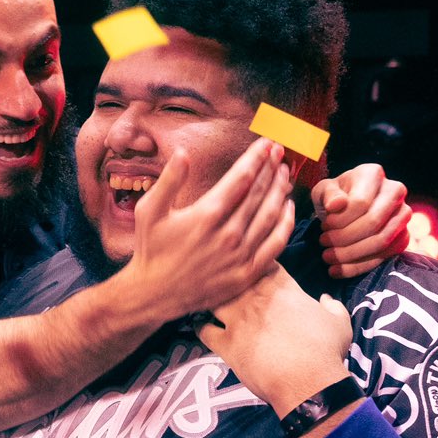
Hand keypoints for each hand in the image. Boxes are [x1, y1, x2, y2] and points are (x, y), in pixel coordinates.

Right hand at [124, 138, 294, 320]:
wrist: (154, 294)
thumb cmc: (151, 249)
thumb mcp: (149, 211)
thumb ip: (168, 181)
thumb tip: (184, 153)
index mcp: (206, 215)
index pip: (242, 177)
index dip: (257, 157)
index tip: (266, 143)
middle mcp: (228, 234)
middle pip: (260, 192)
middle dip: (271, 168)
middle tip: (279, 151)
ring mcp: (240, 256)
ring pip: (271, 215)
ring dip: (281, 190)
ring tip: (284, 173)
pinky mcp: (247, 273)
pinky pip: (275, 244)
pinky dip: (286, 223)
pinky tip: (288, 207)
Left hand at [197, 265, 352, 418]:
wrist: (309, 381)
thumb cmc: (326, 351)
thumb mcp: (339, 322)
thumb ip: (331, 306)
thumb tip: (325, 299)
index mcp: (282, 288)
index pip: (262, 261)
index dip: (255, 261)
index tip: (252, 266)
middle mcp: (255, 299)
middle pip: (232, 275)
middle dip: (227, 275)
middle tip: (223, 280)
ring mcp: (238, 320)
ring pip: (212, 298)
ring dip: (210, 299)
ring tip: (207, 301)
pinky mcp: (226, 344)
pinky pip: (203, 330)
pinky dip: (201, 328)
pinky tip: (203, 329)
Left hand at [315, 164, 409, 278]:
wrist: (346, 209)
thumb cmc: (334, 197)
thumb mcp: (323, 191)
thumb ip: (328, 195)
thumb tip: (336, 205)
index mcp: (373, 174)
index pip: (360, 203)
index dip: (339, 220)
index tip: (323, 227)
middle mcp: (395, 191)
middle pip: (373, 223)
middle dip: (344, 239)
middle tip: (324, 245)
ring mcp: (403, 214)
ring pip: (382, 241)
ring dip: (351, 255)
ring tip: (328, 258)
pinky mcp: (403, 236)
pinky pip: (386, 256)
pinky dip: (360, 266)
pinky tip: (338, 270)